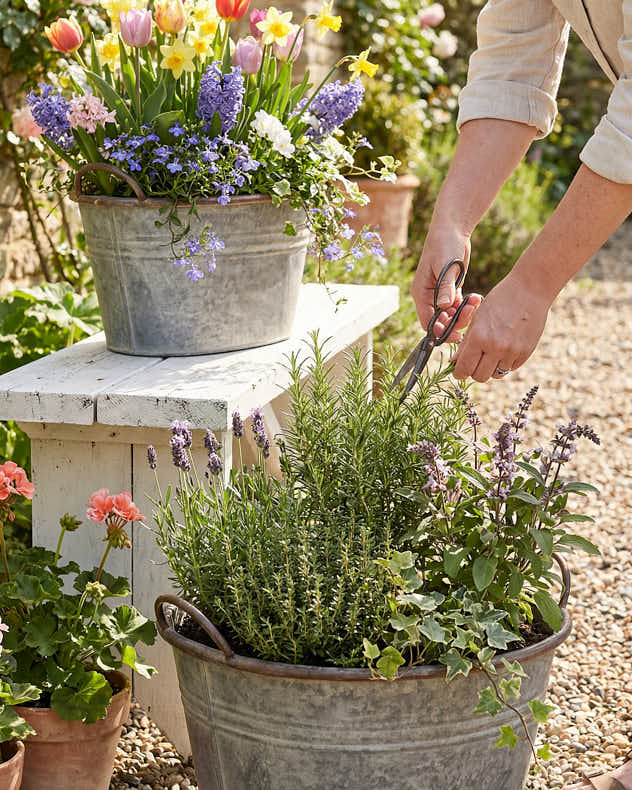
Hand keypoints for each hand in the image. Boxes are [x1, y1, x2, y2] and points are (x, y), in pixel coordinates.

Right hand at [411, 224, 481, 341]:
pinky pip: (457, 306)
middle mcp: (428, 296)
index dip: (440, 331)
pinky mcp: (450, 289)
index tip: (456, 334)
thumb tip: (444, 307)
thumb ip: (445, 287)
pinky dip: (467, 306)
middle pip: (440, 321)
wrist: (452, 229)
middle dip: (455, 322)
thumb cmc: (445, 244)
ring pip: (450, 315)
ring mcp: (439, 294)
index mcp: (421, 293)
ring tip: (475, 301)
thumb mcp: (446, 266)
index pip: (427, 322)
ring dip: (463, 313)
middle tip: (470, 312)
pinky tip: (476, 298)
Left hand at [452, 271, 551, 381]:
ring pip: (496, 374)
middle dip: (474, 372)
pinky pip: (511, 368)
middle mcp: (495, 347)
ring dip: (491, 368)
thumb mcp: (477, 318)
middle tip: (475, 363)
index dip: (459, 373)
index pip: (464, 368)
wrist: (529, 290)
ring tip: (491, 353)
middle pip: (479, 377)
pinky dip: (505, 363)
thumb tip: (455, 361)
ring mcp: (512, 351)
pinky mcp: (526, 352)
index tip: (459, 371)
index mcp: (479, 337)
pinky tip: (505, 348)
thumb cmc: (499, 300)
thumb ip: (466, 342)